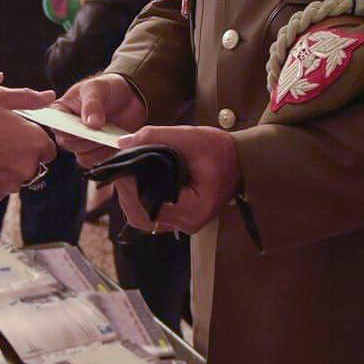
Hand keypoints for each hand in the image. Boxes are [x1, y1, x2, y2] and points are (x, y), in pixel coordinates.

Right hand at [0, 86, 59, 201]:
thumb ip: (29, 98)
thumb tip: (49, 96)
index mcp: (35, 142)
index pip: (49, 148)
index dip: (35, 140)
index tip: (19, 134)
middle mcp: (29, 166)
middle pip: (35, 163)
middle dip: (23, 154)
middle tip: (0, 140)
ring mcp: (12, 183)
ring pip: (18, 175)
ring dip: (9, 166)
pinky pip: (2, 185)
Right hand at [55, 73, 147, 167]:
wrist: (130, 97)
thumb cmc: (108, 87)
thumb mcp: (98, 88)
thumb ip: (92, 104)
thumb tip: (91, 123)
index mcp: (60, 110)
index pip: (53, 123)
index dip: (64, 127)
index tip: (80, 125)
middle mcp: (67, 128)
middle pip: (66, 142)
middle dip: (84, 137)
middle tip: (99, 128)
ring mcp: (81, 141)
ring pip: (79, 154)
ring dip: (95, 146)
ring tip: (108, 132)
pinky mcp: (94, 151)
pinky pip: (92, 160)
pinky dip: (103, 153)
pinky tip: (112, 141)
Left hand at [111, 124, 238, 235]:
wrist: (239, 161)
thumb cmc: (220, 151)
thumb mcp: (189, 137)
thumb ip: (155, 137)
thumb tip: (123, 144)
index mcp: (193, 209)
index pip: (147, 203)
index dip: (129, 184)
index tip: (124, 163)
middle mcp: (187, 224)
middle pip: (140, 214)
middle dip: (126, 189)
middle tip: (124, 165)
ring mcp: (182, 225)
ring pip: (141, 217)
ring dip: (131, 196)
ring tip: (130, 172)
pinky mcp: (179, 219)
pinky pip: (150, 216)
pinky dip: (139, 200)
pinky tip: (138, 183)